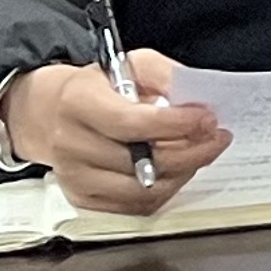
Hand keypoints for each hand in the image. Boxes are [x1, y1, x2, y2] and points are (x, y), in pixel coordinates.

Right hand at [5, 54, 225, 213]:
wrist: (55, 113)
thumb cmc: (100, 87)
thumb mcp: (132, 64)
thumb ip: (165, 75)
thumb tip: (196, 100)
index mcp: (78, 102)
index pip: (131, 123)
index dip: (176, 124)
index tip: (207, 118)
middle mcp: (71, 143)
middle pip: (140, 162)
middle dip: (191, 151)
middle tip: (216, 138)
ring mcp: (75, 176)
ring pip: (142, 190)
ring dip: (181, 173)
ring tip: (199, 153)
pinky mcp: (83, 198)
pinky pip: (134, 206)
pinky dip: (164, 190)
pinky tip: (176, 170)